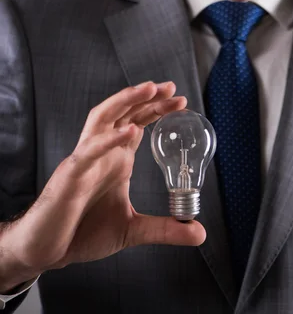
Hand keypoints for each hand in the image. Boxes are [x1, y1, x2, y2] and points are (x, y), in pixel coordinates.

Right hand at [0, 81, 205, 291]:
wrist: (47, 250)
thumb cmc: (83, 234)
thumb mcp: (133, 231)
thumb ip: (165, 229)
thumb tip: (199, 233)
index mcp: (116, 160)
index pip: (139, 124)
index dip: (158, 110)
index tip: (182, 101)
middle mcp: (102, 153)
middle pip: (125, 114)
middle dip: (147, 97)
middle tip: (171, 87)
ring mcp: (85, 161)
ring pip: (103, 118)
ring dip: (126, 101)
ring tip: (150, 90)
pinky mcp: (71, 175)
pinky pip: (89, 151)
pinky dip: (109, 139)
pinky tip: (130, 131)